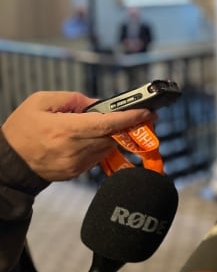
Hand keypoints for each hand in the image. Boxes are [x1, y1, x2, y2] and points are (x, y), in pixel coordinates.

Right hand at [1, 91, 154, 180]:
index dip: (130, 118)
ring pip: (108, 147)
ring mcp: (76, 164)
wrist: (8, 163)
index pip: (106, 124)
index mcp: (65, 129)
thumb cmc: (22, 129)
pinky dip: (104, 145)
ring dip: (119, 136)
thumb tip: (98, 104)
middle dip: (131, 125)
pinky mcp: (76, 172)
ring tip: (126, 123)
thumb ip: (72, 99)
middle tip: (146, 115)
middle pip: (113, 136)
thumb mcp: (40, 102)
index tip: (148, 112)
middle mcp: (74, 149)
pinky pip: (98, 157)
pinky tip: (103, 137)